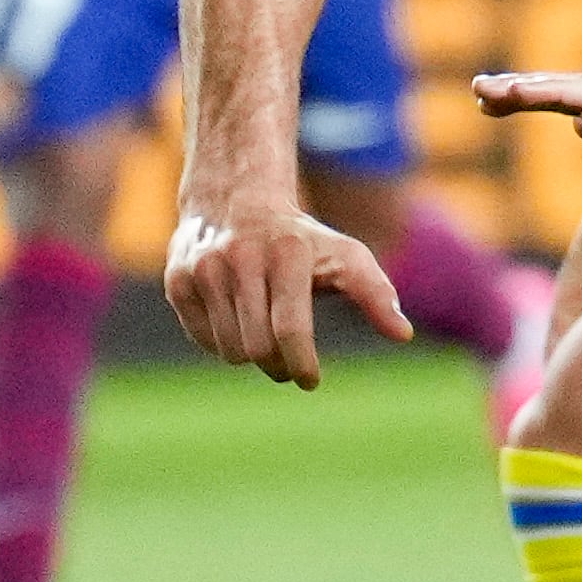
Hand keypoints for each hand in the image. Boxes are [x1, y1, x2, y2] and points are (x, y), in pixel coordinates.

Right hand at [165, 198, 413, 388]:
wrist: (235, 200)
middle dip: (279, 366)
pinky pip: (203, 339)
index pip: (290, 329)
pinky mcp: (178, 280)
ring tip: (265, 333)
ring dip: (252, 356)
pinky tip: (237, 319)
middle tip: (290, 364)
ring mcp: (204, 268)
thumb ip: (375, 294)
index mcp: (287, 254)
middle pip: (258, 349)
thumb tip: (404, 335)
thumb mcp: (345, 256)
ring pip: (229, 351)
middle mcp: (240, 257)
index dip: (301, 363)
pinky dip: (224, 342)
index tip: (310, 381)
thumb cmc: (301, 240)